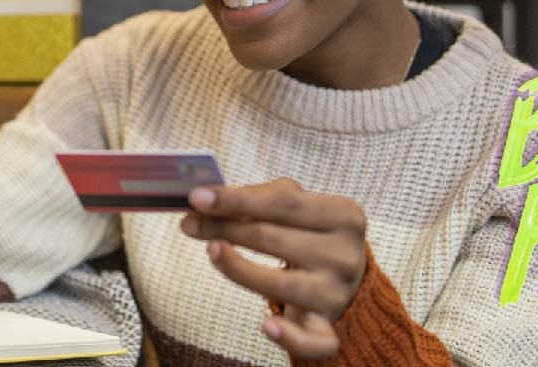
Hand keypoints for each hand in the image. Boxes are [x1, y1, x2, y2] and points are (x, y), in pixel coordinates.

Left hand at [179, 178, 368, 359]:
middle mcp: (345, 255)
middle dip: (225, 229)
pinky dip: (289, 337)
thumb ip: (259, 197)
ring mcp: (337, 293)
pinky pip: (313, 341)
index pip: (283, 203)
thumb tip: (207, 200)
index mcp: (344, 215)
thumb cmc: (311, 233)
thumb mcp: (298, 205)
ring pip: (281, 285)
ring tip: (212, 251)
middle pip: (274, 240)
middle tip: (190, 224)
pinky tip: (266, 326)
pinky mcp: (329, 328)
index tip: (197, 198)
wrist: (346, 278)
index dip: (236, 200)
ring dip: (237, 268)